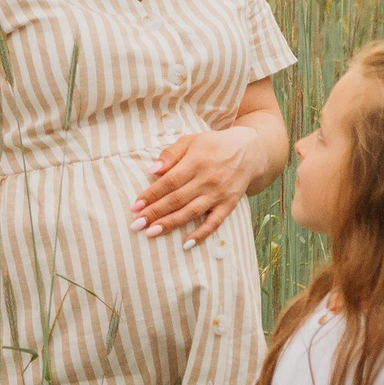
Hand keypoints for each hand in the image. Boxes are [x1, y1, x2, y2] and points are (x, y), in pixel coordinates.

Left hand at [133, 126, 257, 243]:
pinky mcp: (229, 204)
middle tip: (135, 225)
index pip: (169, 181)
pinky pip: (214, 222)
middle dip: (154, 213)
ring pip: (192, 212)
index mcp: (196, 161)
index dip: (151, 195)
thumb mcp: (191, 141)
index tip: (134, 206)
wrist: (249, 151)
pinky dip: (201, 234)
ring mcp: (219, 193)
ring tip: (151, 233)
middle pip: (177, 199)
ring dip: (170, 224)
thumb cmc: (213, 145)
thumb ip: (170, 154)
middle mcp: (207, 179)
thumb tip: (152, 170)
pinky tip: (186, 243)